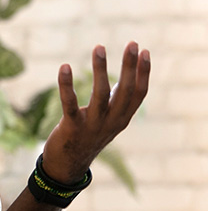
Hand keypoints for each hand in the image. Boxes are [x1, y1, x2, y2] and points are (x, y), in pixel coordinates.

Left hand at [42, 41, 150, 183]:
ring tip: (99, 47)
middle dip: (130, 67)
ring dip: (100, 69)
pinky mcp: (72, 127)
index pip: (139, 94)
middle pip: (125, 91)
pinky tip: (65, 66)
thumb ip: (116, 102)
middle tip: (132, 43)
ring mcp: (93, 125)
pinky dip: (66, 85)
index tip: (144, 51)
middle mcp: (112, 122)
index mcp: (122, 119)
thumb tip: (123, 78)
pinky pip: (70, 103)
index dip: (143, 73)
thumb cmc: (87, 136)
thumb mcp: (107, 120)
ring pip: (100, 95)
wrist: (68, 166)